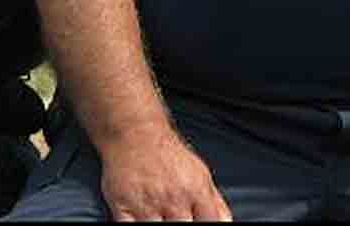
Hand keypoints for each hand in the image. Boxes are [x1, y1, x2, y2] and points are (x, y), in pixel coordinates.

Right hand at [98, 125, 231, 220]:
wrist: (135, 132)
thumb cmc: (168, 154)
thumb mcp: (200, 173)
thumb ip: (215, 203)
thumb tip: (225, 223)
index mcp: (196, 190)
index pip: (211, 223)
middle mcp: (173, 198)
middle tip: (177, 218)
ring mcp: (147, 204)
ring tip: (162, 217)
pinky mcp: (123, 206)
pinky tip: (143, 220)